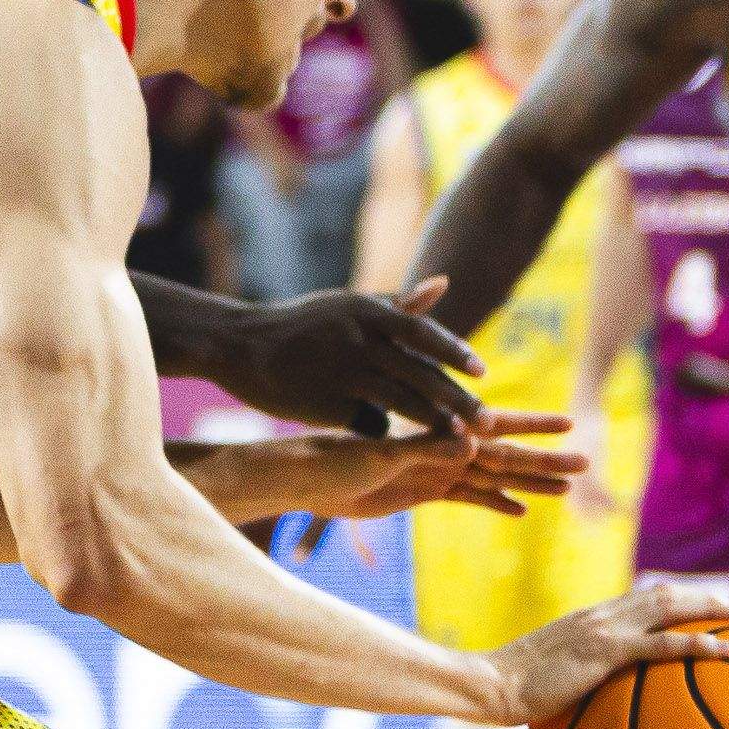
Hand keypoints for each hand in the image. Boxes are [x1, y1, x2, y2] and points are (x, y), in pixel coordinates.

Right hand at [206, 277, 488, 437]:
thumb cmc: (301, 324)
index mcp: (366, 311)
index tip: (483, 373)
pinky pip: (368, 423)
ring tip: (460, 440)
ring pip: (401, 402)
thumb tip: (444, 284)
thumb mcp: (347, 306)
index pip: (423, 332)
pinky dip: (388, 433)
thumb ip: (397, 303)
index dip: (455, 354)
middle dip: (458, 400)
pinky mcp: (326, 404)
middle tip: (489, 421)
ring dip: (434, 422)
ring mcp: (342, 373)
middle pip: (420, 373)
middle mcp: (358, 339)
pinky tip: (402, 444)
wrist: (239, 344)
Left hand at [264, 413, 591, 522]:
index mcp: (434, 436)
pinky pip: (467, 497)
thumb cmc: (331, 457)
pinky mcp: (422, 491)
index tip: (569, 426)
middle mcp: (441, 452)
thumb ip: (424, 447)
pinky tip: (520, 510)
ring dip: (528, 483)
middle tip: (587, 465)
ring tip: (567, 491)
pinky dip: (494, 503)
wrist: (301, 477)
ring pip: (493, 478)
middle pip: (505, 456)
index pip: (495, 428)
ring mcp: (435, 472)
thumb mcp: (379, 453)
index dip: (532, 429)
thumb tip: (471, 443)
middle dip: (545, 461)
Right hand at [486, 576, 728, 726]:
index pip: (641, 599)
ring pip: (670, 607)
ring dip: (711, 607)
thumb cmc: (511, 692)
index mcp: (589, 620)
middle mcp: (601, 616)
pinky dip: (697, 642)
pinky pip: (662, 644)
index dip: (676, 599)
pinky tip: (723, 648)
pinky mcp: (606, 652)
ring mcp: (604, 630)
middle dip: (705, 596)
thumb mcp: (549, 679)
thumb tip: (589, 700)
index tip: (704, 604)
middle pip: (664, 594)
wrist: (491, 687)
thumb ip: (574, 679)